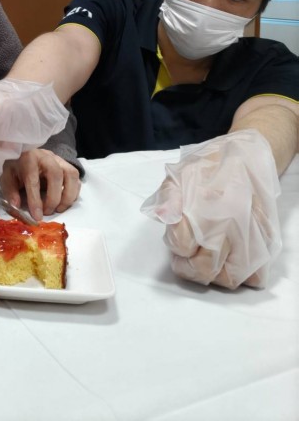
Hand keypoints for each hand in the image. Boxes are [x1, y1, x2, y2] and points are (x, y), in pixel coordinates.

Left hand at [0, 149, 80, 220]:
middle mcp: (46, 156)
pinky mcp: (67, 165)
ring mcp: (59, 160)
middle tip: (47, 212)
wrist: (25, 154)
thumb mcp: (7, 177)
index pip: (33, 179)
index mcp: (28, 158)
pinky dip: (74, 192)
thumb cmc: (16, 167)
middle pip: (56, 174)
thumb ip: (10, 191)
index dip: (35, 199)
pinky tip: (64, 202)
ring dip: (67, 196)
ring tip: (58, 209)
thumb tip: (16, 206)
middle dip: (54, 197)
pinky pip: (76, 178)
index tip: (37, 216)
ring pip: (71, 174)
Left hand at [141, 129, 281, 288]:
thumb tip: (166, 217)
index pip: (182, 244)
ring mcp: (252, 235)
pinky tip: (229, 260)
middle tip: (183, 257)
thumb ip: (169, 197)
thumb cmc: (209, 166)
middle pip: (203, 268)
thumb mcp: (180, 174)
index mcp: (207, 204)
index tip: (175, 238)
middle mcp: (232, 223)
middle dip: (187, 266)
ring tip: (205, 259)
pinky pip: (256, 276)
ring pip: (229, 278)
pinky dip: (242, 275)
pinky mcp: (267, 243)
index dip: (174, 244)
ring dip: (212, 274)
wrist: (247, 157)